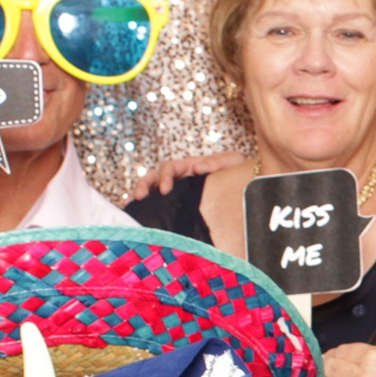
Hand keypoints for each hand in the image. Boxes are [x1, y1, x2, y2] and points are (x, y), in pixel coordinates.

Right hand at [127, 151, 244, 201]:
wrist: (246, 181)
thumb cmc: (237, 169)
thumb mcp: (231, 162)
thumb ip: (216, 163)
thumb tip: (198, 168)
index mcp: (189, 166)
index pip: (170, 167)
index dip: (165, 176)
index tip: (164, 189)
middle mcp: (178, 175)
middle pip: (154, 176)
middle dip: (145, 185)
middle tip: (139, 197)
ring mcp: (176, 187)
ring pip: (152, 188)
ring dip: (140, 195)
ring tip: (129, 206)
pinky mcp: (177, 201)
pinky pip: (158, 202)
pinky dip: (145, 206)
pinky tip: (134, 214)